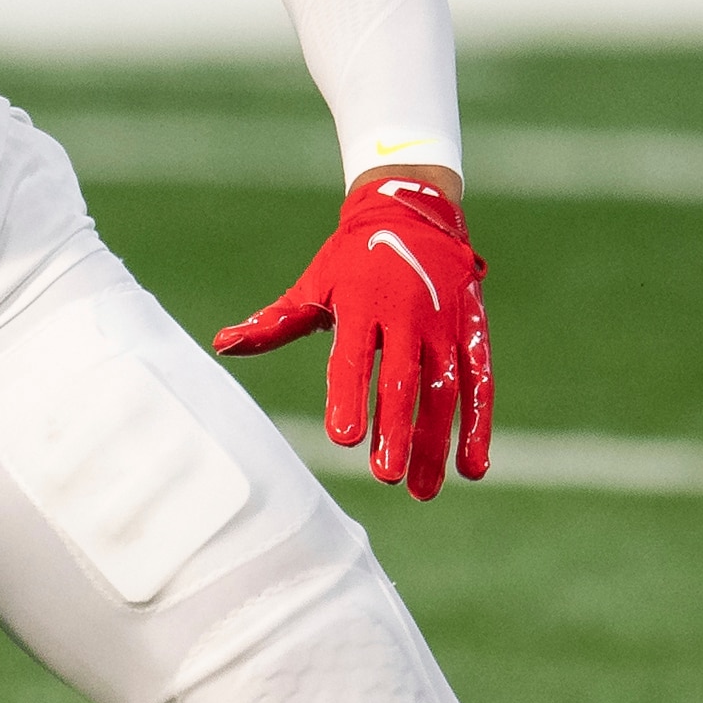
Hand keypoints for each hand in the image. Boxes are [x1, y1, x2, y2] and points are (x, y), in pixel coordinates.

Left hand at [214, 171, 492, 498]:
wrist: (413, 212)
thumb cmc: (351, 260)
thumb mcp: (314, 286)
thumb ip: (274, 323)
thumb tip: (222, 344)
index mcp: (362, 305)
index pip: (354, 357)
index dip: (349, 396)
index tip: (343, 439)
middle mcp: (407, 314)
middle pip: (403, 381)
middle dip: (396, 430)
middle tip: (386, 477)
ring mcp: (445, 323)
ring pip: (444, 389)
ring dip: (437, 442)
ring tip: (422, 490)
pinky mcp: (473, 330)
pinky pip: (480, 382)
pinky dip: (479, 424)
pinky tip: (472, 468)